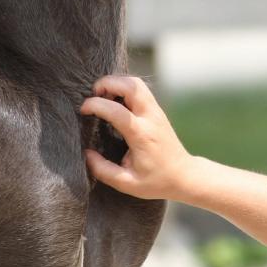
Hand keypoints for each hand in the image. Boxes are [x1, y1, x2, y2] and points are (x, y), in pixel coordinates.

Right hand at [80, 75, 194, 200]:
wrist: (184, 175)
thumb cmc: (156, 181)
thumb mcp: (126, 183)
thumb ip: (103, 170)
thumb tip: (85, 154)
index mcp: (141, 135)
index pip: (116, 110)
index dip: (96, 105)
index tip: (83, 110)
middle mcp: (150, 117)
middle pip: (131, 85)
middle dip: (108, 83)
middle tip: (93, 95)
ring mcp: (156, 111)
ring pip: (137, 83)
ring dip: (117, 82)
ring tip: (103, 97)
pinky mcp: (157, 110)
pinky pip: (140, 89)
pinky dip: (125, 87)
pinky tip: (115, 100)